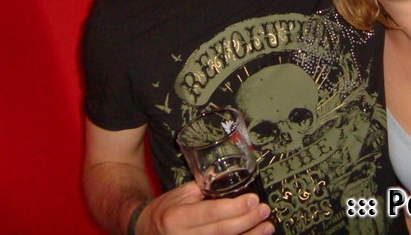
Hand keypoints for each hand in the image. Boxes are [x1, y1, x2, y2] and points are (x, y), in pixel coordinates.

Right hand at [135, 182, 273, 234]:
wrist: (144, 232)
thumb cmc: (164, 211)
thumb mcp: (179, 195)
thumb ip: (202, 190)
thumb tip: (229, 180)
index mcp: (177, 218)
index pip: (210, 213)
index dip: (233, 208)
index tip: (252, 200)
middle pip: (221, 232)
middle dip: (246, 221)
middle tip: (264, 210)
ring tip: (267, 226)